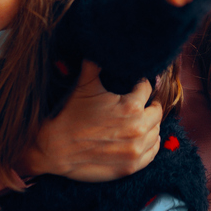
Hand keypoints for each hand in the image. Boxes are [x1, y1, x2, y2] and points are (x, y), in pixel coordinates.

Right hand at [16, 60, 162, 180]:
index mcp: (130, 107)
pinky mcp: (131, 167)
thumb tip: (99, 43)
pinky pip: (152, 152)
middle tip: (136, 104)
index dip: (139, 85)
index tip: (134, 86)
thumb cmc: (69, 115)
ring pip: (156, 131)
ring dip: (149, 124)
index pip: (147, 89)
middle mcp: (138, 129)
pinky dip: (149, 144)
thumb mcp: (84, 85)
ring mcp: (136, 150)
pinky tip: (138, 138)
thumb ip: (96, 62)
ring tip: (136, 120)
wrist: (54, 149)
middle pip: (156, 111)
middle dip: (147, 105)